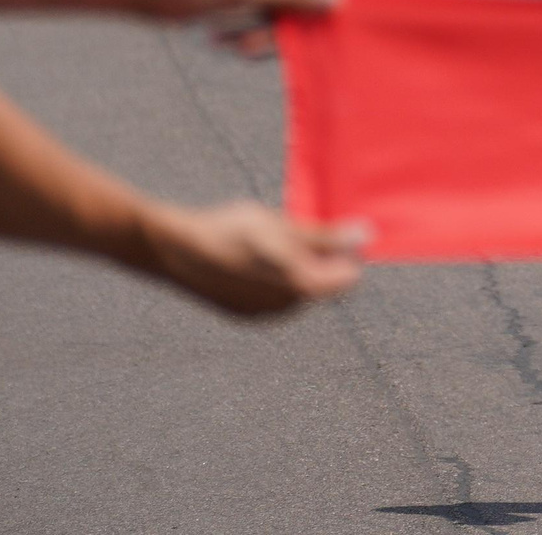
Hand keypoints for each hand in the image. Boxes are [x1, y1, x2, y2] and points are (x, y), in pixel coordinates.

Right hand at [143, 200, 365, 315]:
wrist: (175, 249)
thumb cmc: (231, 230)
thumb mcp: (283, 226)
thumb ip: (325, 236)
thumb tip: (365, 236)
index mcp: (301, 286)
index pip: (348, 278)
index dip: (348, 254)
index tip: (340, 232)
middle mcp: (284, 309)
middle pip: (321, 286)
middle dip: (321, 262)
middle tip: (300, 232)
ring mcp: (261, 315)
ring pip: (297, 293)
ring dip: (297, 271)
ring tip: (273, 243)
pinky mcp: (242, 315)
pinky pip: (273, 300)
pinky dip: (275, 281)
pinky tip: (256, 259)